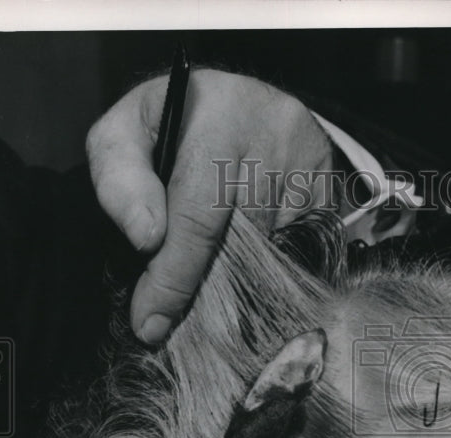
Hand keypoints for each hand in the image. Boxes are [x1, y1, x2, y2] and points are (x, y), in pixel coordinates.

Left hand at [86, 69, 333, 343]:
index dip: (174, 278)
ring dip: (239, 283)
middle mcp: (275, 134)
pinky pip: (301, 256)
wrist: (236, 100)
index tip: (152, 324)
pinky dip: (271, 273)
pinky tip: (249, 268)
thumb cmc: (171, 127)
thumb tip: (147, 238)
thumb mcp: (124, 135)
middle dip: (204, 286)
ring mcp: (311, 164)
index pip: (198, 217)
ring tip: (213, 287)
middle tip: (179, 316)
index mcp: (218, 117)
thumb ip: (119, 181)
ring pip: (273, 257)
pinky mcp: (331, 190)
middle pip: (241, 244)